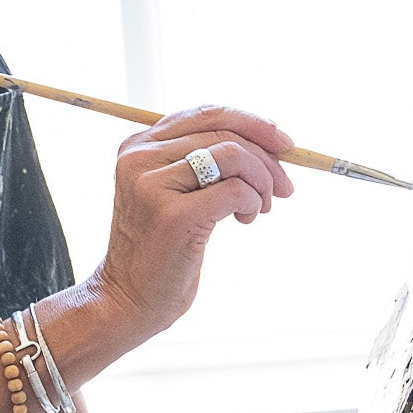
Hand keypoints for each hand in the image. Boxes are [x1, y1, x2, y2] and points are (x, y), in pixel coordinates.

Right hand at [91, 106, 295, 343]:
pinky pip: (235, 190)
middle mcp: (139, 158)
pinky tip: (245, 219)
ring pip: (233, 156)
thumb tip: (268, 135)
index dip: (252, 122)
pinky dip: (252, 202)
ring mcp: (153, 185)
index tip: (284, 142)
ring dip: (261, 182)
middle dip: (266, 159)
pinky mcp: (173, 216)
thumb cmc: (161, 248)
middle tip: (282, 188)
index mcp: (137, 146)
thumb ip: (201, 160)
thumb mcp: (173, 192)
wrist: (128, 299)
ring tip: (258, 208)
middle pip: (224, 133)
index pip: (206, 113)